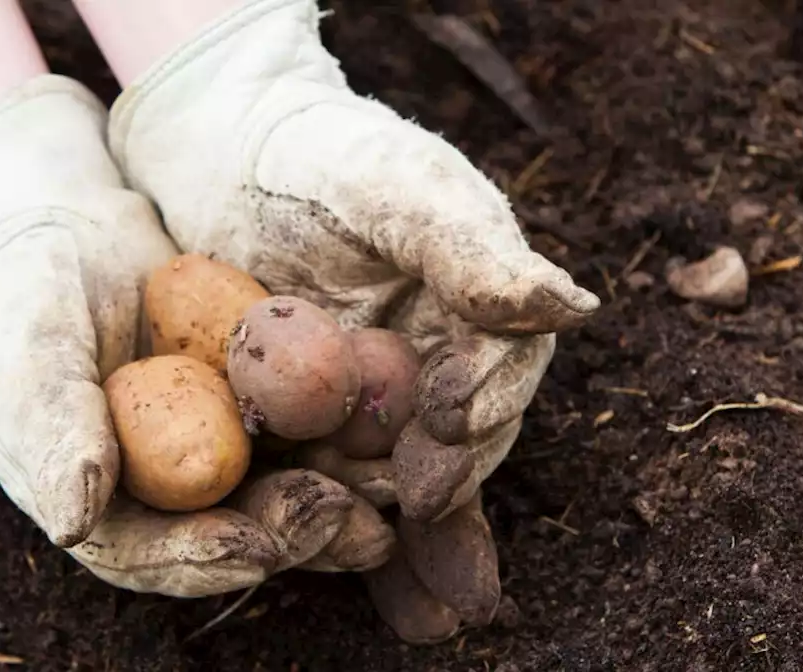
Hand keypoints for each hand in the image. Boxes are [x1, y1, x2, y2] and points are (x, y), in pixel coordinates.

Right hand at [0, 74, 393, 597]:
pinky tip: (393, 431)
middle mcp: (159, 485)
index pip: (147, 553)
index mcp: (93, 498)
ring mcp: (210, 443)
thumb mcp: (24, 350)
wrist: (57, 217)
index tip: (256, 548)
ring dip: (334, 500)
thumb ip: (52, 428)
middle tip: (348, 525)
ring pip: (278, 487)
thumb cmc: (19, 287)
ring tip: (386, 502)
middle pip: (228, 532)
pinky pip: (304, 425)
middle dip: (289, 535)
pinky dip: (344, 433)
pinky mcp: (254, 399)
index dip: (201, 557)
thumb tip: (72, 521)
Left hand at [104, 0, 598, 637]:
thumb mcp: (400, 186)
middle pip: (466, 439)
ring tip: (424, 601)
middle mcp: (446, 360)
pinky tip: (393, 604)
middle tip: (424, 507)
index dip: (485, 396)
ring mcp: (384, 401)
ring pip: (415, 479)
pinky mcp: (323, 429)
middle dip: (453, 483)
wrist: (231, 153)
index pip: (500, 363)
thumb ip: (474, 249)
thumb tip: (571, 305)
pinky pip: (356, 492)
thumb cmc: (327, 155)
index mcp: (479, 304)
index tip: (450, 424)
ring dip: (419, 535)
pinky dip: (373, 546)